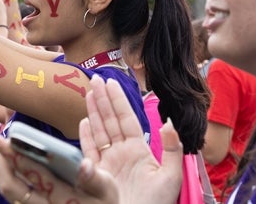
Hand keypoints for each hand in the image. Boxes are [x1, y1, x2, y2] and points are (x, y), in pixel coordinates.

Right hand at [0, 74, 182, 203]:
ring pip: (98, 131)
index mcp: (138, 150)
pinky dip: (85, 137)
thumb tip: (168, 122)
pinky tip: (83, 122)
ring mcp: (107, 163)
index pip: (127, 119)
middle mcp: (121, 153)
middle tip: (95, 79)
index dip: (119, 101)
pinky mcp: (96, 175)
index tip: (112, 82)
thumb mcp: (170, 177)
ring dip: (93, 111)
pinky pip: (89, 151)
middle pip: (110, 121)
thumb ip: (172, 149)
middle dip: (103, 99)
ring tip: (89, 92)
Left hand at [0, 134, 118, 203]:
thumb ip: (96, 179)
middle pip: (12, 187)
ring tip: (3, 151)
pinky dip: (12, 177)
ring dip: (5, 170)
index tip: (4, 140)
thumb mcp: (108, 192)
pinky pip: (18, 195)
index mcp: (62, 199)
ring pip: (12, 192)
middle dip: (2, 163)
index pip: (34, 176)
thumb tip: (84, 164)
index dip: (17, 156)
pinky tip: (14, 164)